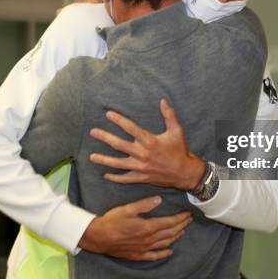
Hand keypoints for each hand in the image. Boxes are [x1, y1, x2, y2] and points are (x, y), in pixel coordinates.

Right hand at [79, 195, 191, 260]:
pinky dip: (164, 254)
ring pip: (164, 243)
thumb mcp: (128, 208)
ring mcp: (144, 248)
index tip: (187, 214)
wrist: (99, 237)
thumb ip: (144, 204)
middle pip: (169, 233)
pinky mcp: (138, 255)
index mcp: (147, 227)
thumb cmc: (112, 221)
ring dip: (175, 237)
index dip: (179, 218)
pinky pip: (154, 256)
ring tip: (182, 231)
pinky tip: (170, 251)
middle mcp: (148, 239)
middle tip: (188, 220)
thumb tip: (159, 199)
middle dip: (181, 226)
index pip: (169, 222)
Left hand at [89, 98, 205, 190]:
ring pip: (118, 163)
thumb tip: (163, 101)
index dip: (118, 120)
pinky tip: (105, 174)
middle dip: (105, 137)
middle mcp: (142, 154)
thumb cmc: (180, 150)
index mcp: (150, 141)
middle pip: (119, 145)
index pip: (130, 128)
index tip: (108, 114)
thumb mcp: (177, 131)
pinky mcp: (141, 177)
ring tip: (92, 156)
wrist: (185, 173)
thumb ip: (169, 115)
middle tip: (93, 132)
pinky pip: (125, 178)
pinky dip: (115, 177)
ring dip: (104, 160)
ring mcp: (140, 167)